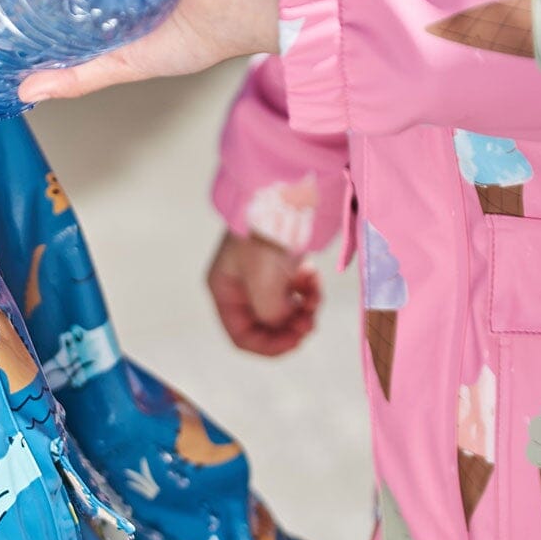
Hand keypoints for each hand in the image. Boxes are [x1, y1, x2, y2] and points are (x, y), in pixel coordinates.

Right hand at [207, 232, 321, 355]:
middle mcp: (241, 287)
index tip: (296, 341)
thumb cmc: (265, 236)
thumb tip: (286, 323)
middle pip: (267, 326)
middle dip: (291, 326)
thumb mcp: (264, 285)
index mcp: (225, 292)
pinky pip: (298, 290)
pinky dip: (309, 288)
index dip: (270, 346)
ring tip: (315, 294)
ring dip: (305, 308)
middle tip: (311, 321)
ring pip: (287, 310)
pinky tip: (313, 274)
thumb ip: (271, 316)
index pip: (242, 337)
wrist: (285, 193)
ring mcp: (263, 275)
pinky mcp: (283, 265)